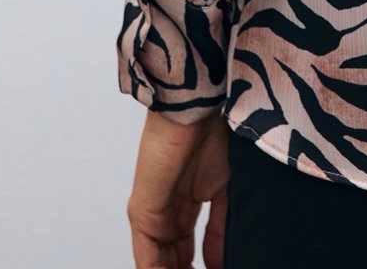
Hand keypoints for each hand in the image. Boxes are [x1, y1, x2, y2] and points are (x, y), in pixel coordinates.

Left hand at [127, 109, 230, 267]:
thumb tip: (219, 263)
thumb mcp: (224, 190)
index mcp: (183, 205)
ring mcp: (151, 216)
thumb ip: (219, 228)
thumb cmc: (211, 135)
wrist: (195, 113)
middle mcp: (164, 214)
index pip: (185, 251)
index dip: (200, 268)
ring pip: (158, 263)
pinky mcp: (142, 214)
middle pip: (171, 260)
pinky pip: (148, 258)